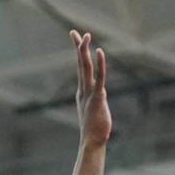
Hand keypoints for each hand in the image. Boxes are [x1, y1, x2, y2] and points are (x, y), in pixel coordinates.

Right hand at [69, 30, 110, 147]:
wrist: (91, 142)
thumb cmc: (94, 132)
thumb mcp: (94, 113)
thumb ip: (95, 104)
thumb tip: (99, 100)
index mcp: (82, 92)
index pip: (80, 69)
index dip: (79, 54)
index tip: (77, 40)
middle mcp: (83, 90)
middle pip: (80, 64)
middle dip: (78, 47)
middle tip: (75, 32)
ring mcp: (89, 93)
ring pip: (86, 67)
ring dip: (85, 51)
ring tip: (86, 36)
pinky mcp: (98, 97)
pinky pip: (99, 77)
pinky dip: (100, 64)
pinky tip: (99, 52)